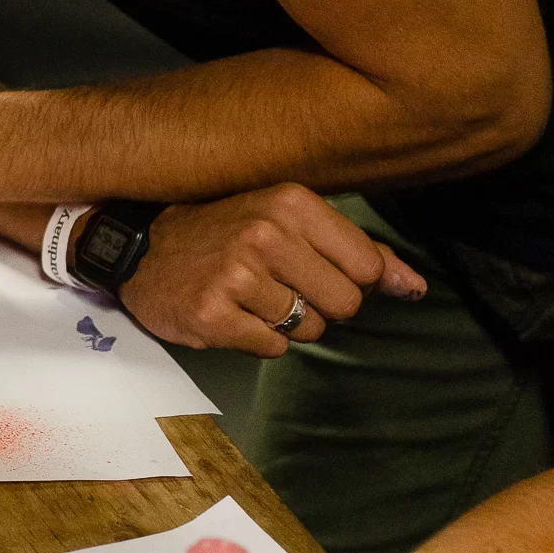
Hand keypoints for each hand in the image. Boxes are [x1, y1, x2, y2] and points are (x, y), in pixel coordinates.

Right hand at [119, 185, 425, 356]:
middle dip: (319, 306)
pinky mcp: (213, 315)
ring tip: (248, 297)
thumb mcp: (288, 222)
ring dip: (284, 324)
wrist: (138, 247)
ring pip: (309, 330)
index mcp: (290, 204)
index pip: (368, 267)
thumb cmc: (222, 232)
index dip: (347, 278)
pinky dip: (256, 339)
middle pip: (345, 304)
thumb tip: (416, 287)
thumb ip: (359, 252)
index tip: (311, 268)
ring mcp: (237, 276)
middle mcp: (265, 234)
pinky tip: (230, 314)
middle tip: (278, 287)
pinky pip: (272, 348)